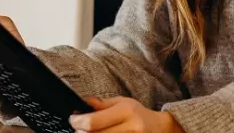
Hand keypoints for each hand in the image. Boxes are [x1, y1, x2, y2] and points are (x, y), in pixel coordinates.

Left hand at [68, 97, 184, 132]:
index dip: (77, 121)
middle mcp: (130, 128)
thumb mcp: (123, 102)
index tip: (73, 119)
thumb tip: (84, 103)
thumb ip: (103, 104)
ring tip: (89, 131)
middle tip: (79, 128)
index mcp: (126, 112)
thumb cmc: (139, 115)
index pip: (93, 122)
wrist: (160, 129)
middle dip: (80, 132)